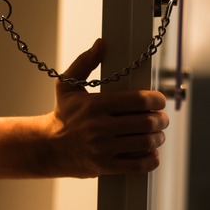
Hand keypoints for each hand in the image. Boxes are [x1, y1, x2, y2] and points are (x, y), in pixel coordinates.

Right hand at [48, 39, 169, 177]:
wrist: (46, 147)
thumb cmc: (62, 115)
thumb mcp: (67, 86)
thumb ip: (84, 63)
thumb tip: (101, 44)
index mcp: (95, 105)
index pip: (138, 100)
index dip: (157, 100)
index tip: (159, 101)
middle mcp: (99, 127)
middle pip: (146, 122)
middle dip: (161, 120)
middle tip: (162, 119)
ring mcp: (102, 148)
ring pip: (145, 143)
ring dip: (158, 138)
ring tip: (158, 134)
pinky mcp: (104, 166)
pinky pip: (137, 165)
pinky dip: (151, 160)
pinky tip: (151, 153)